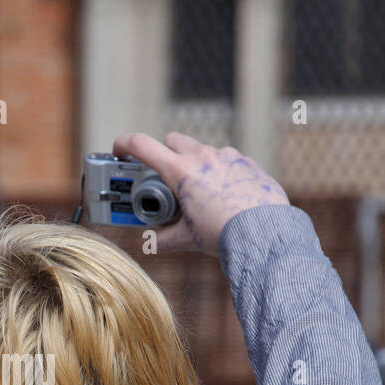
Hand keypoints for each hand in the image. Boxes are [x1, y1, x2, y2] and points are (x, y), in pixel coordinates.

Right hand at [111, 132, 287, 255]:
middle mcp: (202, 156)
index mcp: (180, 171)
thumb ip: (164, 239)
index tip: (119, 150)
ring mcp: (227, 156)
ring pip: (201, 150)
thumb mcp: (187, 239)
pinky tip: (225, 195)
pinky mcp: (247, 163)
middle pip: (171, 141)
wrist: (264, 233)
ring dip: (193, 164)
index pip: (142, 145)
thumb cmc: (223, 234)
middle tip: (162, 177)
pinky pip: (227, 161)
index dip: (124, 144)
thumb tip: (151, 243)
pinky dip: (220, 172)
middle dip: (162, 154)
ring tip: (198, 192)